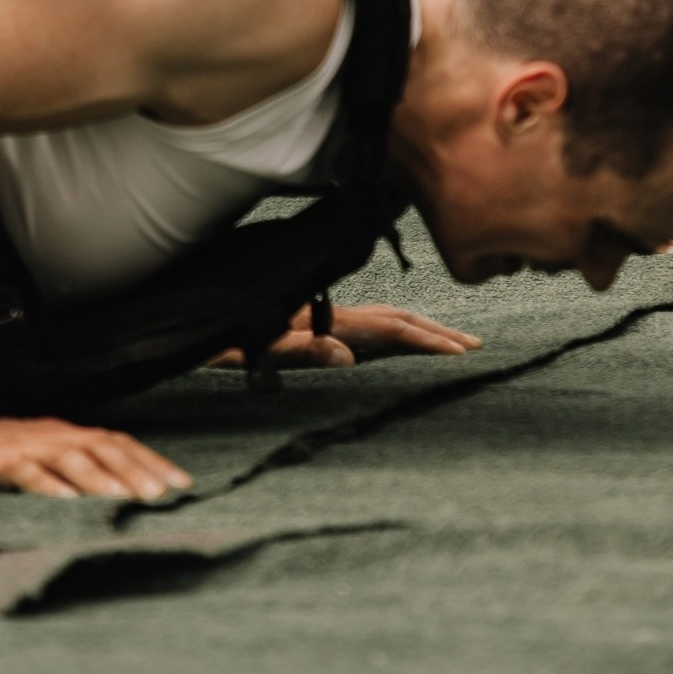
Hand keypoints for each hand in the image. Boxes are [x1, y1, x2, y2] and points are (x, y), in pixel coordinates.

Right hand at [0, 411, 190, 500]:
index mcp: (61, 436)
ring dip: (102, 478)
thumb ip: (67, 476)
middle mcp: (48, 435)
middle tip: (163, 495)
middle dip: (137, 470)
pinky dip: (49, 485)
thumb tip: (114, 498)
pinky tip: (67, 502)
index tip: (181, 484)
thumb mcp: (33, 466)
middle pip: (102, 447)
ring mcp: (22, 445)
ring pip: (71, 456)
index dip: (150, 461)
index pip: (115, 443)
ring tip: (127, 498)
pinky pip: (26, 471)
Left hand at [211, 304, 482, 368]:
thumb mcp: (254, 348)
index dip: (428, 341)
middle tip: (477, 348)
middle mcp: (330, 315)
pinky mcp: (316, 326)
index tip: (462, 354)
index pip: (390, 328)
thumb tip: (348, 358)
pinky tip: (403, 340)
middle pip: (397, 318)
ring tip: (453, 342)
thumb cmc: (221, 338)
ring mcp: (325, 318)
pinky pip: (369, 327)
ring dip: (422, 329)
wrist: (196, 317)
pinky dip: (398, 331)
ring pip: (386, 319)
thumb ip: (299, 351)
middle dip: (438, 332)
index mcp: (323, 320)